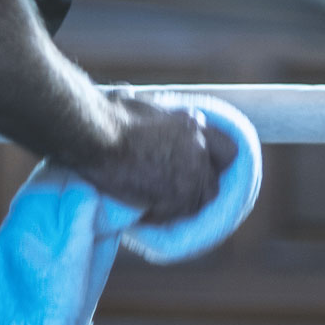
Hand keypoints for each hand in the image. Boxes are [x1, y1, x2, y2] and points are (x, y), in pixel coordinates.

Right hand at [72, 96, 237, 222]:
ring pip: (198, 202)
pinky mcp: (175, 198)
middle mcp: (198, 150)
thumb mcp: (145, 107)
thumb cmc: (110, 116)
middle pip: (214, 183)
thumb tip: (160, 110)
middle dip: (198, 188)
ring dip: (180, 205)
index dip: (216, 162)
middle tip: (176, 191)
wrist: (96, 135)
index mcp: (193, 125)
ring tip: (159, 204)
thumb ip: (164, 117)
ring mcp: (189, 175)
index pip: (227, 150)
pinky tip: (144, 212)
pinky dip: (160, 216)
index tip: (205, 168)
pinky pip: (174, 216)